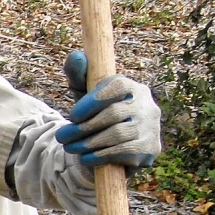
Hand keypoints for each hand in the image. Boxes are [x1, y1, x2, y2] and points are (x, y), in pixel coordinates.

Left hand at [57, 50, 161, 168]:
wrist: (111, 151)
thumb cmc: (96, 117)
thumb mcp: (84, 95)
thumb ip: (79, 76)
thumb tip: (76, 56)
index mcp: (133, 87)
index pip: (117, 86)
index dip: (92, 101)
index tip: (72, 116)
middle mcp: (148, 106)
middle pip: (114, 114)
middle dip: (83, 127)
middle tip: (62, 137)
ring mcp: (152, 128)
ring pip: (117, 134)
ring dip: (88, 143)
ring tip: (70, 148)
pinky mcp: (150, 150)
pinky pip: (124, 152)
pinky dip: (100, 155)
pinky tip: (85, 158)